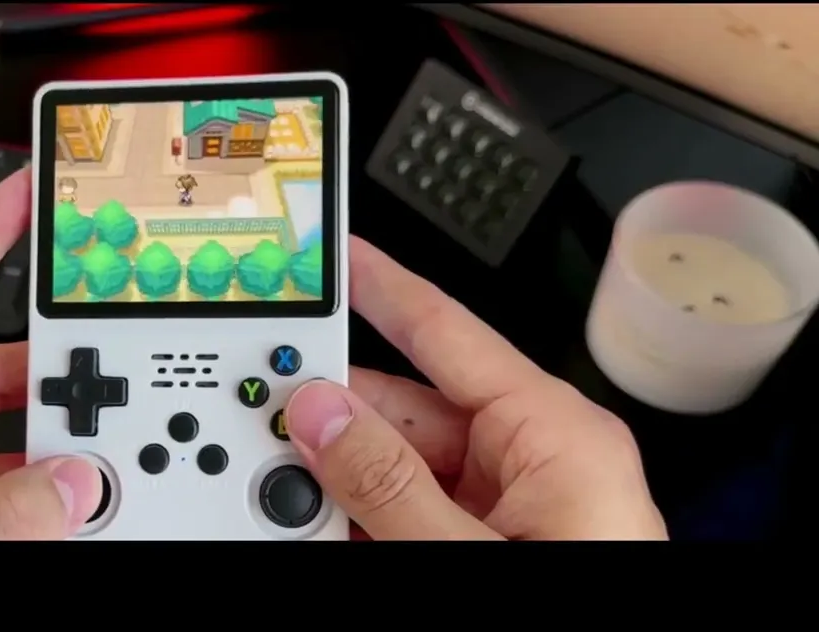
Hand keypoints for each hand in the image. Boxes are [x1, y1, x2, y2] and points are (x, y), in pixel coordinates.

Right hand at [285, 237, 666, 539]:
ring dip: (333, 473)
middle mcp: (528, 461)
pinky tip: (309, 520)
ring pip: (392, 466)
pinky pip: (399, 510)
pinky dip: (351, 515)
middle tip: (266, 403)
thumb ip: (388, 484)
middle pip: (404, 406)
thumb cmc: (587, 607)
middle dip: (334, 409)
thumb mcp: (467, 551)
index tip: (333, 256)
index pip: (447, 330)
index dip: (384, 287)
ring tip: (275, 479)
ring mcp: (502, 511)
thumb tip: (322, 415)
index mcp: (552, 433)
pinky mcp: (477, 545)